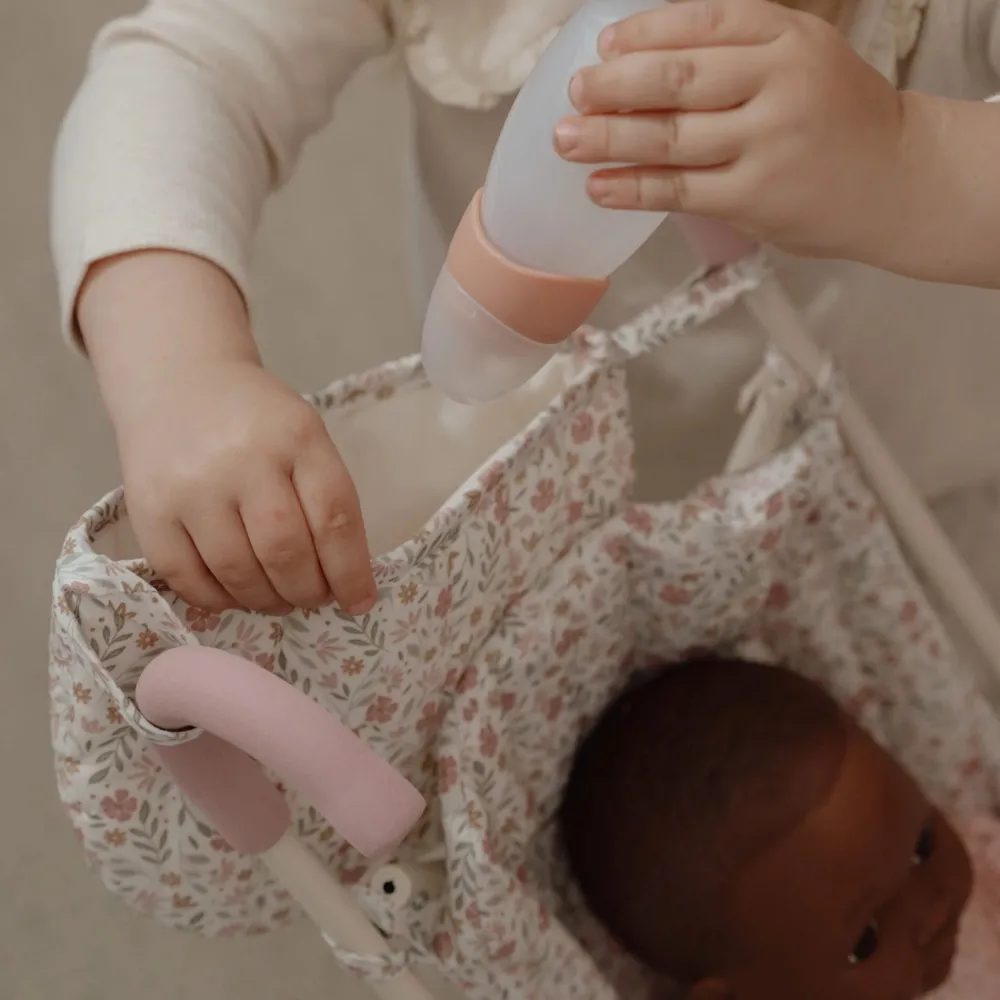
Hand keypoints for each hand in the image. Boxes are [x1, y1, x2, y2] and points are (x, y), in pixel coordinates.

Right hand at [116, 358, 375, 615]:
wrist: (177, 380)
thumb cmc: (254, 419)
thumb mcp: (304, 436)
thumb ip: (324, 496)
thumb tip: (340, 579)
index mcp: (296, 437)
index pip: (334, 517)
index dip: (351, 571)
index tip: (359, 601)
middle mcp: (242, 460)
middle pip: (285, 551)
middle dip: (308, 591)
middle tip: (313, 599)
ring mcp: (191, 487)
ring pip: (238, 572)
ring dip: (266, 601)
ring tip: (277, 598)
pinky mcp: (149, 511)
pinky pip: (188, 578)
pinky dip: (219, 600)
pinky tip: (235, 593)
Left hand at [553, 0, 906, 256]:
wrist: (895, 180)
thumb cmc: (834, 118)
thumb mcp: (799, 58)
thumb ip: (736, 54)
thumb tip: (639, 65)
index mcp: (788, 35)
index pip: (702, 22)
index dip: (644, 31)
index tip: (605, 46)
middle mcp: (779, 82)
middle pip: (676, 77)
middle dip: (614, 84)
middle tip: (576, 91)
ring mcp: (767, 142)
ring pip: (669, 136)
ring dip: (607, 137)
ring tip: (566, 139)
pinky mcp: (756, 197)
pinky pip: (678, 189)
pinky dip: (632, 187)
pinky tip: (598, 185)